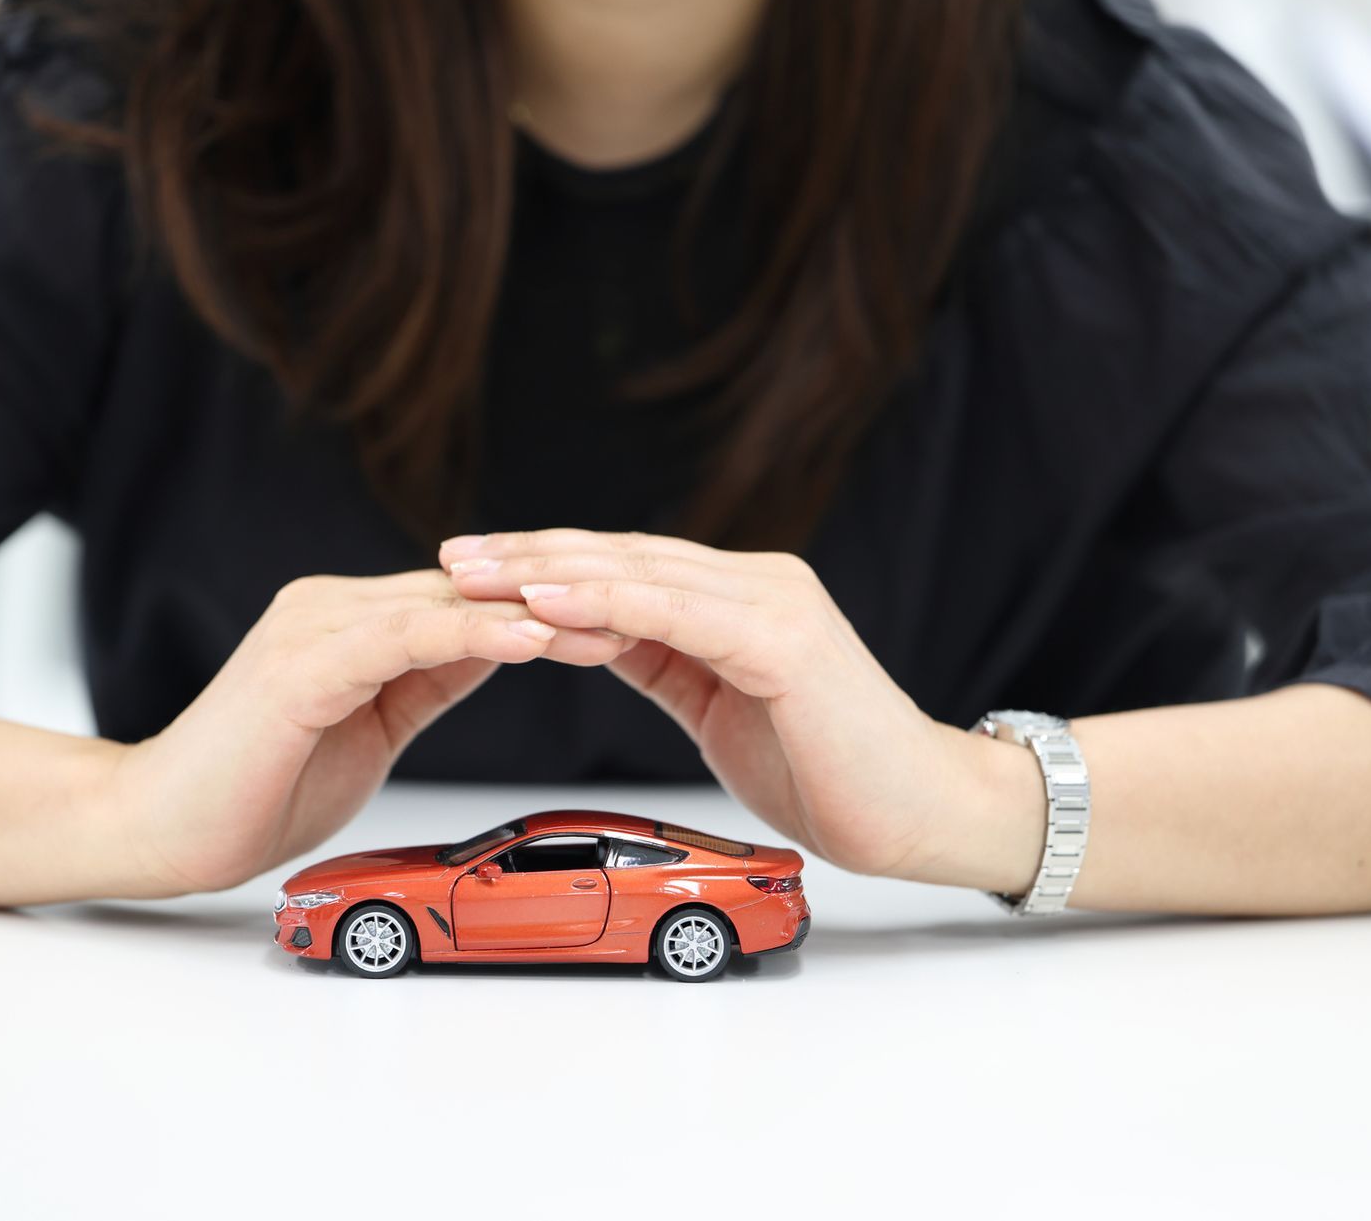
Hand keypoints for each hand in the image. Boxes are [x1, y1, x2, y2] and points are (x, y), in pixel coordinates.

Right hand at [105, 569, 630, 895]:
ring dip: (534, 614)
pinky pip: (403, 638)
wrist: (159, 829)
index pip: (470, 603)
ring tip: (610, 626)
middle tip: (646, 615)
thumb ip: (425, 680)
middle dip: (560, 605)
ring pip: (446, 606)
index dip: (549, 611)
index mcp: (352, 622)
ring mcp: (314, 628)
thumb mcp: (371, 725)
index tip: (627, 624)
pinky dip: (472, 636)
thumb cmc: (255, 788)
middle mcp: (334, 608)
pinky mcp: (300, 665)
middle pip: (469, 594)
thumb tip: (497, 646)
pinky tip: (531, 641)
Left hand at [439, 530, 1026, 880]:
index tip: (472, 570)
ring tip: (477, 573)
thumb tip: (589, 634)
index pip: (624, 567)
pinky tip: (547, 602)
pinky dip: (606, 603)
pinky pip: (674, 612)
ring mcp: (771, 603)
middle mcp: (754, 583)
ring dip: (549, 572)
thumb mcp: (717, 705)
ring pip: (638, 574)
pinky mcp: (781, 639)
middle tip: (452, 558)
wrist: (919, 813)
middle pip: (620, 557)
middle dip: (528, 556)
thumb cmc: (830, 769)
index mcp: (737, 597)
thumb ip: (663, 660)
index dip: (545, 564)